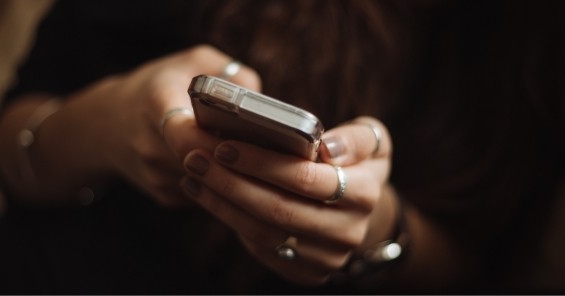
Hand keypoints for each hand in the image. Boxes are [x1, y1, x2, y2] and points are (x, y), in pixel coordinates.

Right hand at [0, 45, 259, 205]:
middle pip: (206, 162)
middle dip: (237, 157)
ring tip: (254, 155)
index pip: (185, 133)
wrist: (104, 125)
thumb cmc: (158, 87)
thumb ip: (230, 73)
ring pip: (210, 181)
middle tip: (267, 148)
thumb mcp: (192, 62)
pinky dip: (220, 181)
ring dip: (232, 172)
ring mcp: (156, 176)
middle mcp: (150, 146)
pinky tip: (227, 165)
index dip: (218, 139)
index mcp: (155, 105)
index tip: (245, 135)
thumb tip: (262, 103)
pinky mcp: (164, 196)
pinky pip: (204, 193)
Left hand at [180, 116, 393, 284]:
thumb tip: (327, 147)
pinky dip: (228, 218)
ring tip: (194, 174)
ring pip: (263, 232)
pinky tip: (205, 194)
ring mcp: (326, 257)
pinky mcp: (305, 272)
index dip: (262, 163)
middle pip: (278, 209)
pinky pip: (260, 248)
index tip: (225, 145)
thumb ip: (356, 138)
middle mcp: (348, 231)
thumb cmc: (355, 164)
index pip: (306, 179)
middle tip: (196, 158)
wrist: (358, 211)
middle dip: (231, 182)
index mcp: (365, 193)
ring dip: (221, 202)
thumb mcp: (371, 141)